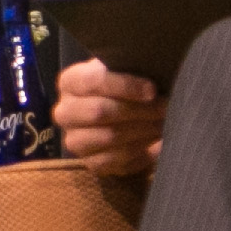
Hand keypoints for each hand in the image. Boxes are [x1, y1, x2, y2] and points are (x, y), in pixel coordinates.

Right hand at [52, 59, 162, 178]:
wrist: (118, 111)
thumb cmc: (123, 86)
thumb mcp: (124, 69)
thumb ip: (132, 68)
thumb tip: (156, 73)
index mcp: (70, 82)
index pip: (94, 82)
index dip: (125, 86)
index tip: (153, 90)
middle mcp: (65, 112)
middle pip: (100, 111)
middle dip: (139, 110)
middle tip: (165, 108)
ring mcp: (74, 140)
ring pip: (109, 137)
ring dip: (143, 131)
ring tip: (164, 123)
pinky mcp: (89, 163)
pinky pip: (115, 160)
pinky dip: (140, 152)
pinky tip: (156, 143)